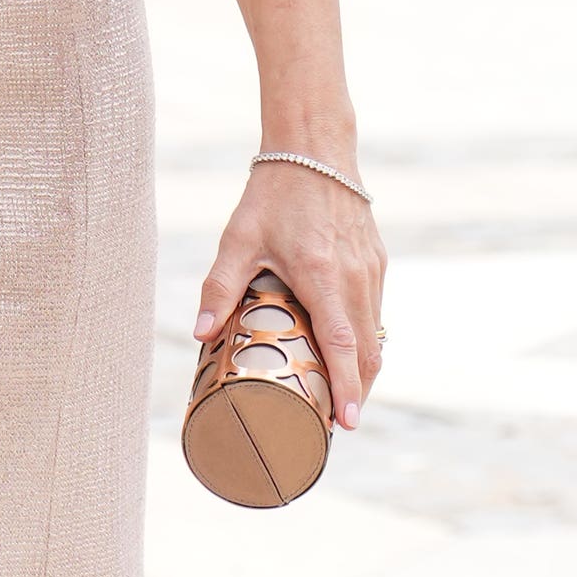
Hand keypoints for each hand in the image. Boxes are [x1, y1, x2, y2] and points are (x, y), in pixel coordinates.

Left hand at [196, 163, 384, 428]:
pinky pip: (376, 312)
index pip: (342, 345)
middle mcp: (356, 277)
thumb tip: (199, 333)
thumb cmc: (273, 196)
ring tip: (341, 400)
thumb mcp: (238, 240)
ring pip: (377, 334)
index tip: (346, 423)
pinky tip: (348, 357)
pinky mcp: (377, 262)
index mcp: (323, 275)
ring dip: (364, 370)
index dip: (347, 387)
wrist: (315, 151)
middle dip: (357, 391)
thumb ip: (219, 287)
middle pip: (367, 350)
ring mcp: (372, 270)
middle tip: (336, 425)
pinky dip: (367, 341)